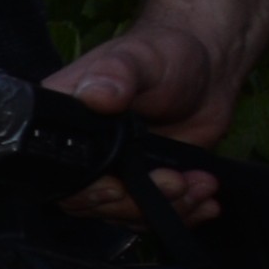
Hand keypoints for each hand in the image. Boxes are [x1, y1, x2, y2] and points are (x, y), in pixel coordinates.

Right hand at [39, 24, 235, 223]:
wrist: (208, 68)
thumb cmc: (165, 54)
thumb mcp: (139, 57)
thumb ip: (116, 74)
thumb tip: (96, 96)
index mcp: (65, 121)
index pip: (61, 172)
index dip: (88, 190)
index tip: (119, 188)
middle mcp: (84, 151)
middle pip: (92, 203)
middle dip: (137, 204)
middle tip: (176, 182)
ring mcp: (116, 170)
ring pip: (126, 214)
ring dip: (169, 209)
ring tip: (202, 186)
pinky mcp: (147, 182)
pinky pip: (154, 214)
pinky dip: (184, 213)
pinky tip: (206, 201)